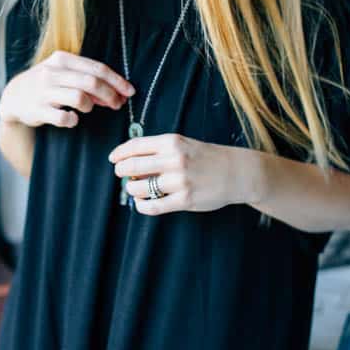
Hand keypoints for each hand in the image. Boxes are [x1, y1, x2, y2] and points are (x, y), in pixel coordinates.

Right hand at [0, 50, 135, 128]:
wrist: (14, 96)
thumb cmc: (47, 84)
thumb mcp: (64, 73)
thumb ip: (88, 80)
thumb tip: (118, 93)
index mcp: (62, 59)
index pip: (97, 68)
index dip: (117, 81)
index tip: (130, 92)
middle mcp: (52, 73)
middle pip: (91, 82)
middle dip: (110, 95)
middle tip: (118, 105)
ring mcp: (43, 91)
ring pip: (79, 98)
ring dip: (90, 105)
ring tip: (88, 108)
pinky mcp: (38, 110)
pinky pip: (64, 117)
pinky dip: (73, 120)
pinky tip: (72, 119)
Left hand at [108, 133, 252, 214]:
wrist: (236, 172)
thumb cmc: (207, 157)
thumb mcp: (183, 144)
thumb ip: (159, 150)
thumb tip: (130, 160)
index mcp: (172, 142)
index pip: (135, 146)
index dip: (119, 153)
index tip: (113, 159)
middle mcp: (174, 160)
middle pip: (132, 167)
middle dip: (121, 171)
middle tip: (121, 175)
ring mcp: (179, 181)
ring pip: (139, 188)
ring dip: (132, 189)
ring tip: (136, 189)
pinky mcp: (184, 200)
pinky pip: (152, 206)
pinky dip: (141, 206)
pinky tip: (142, 203)